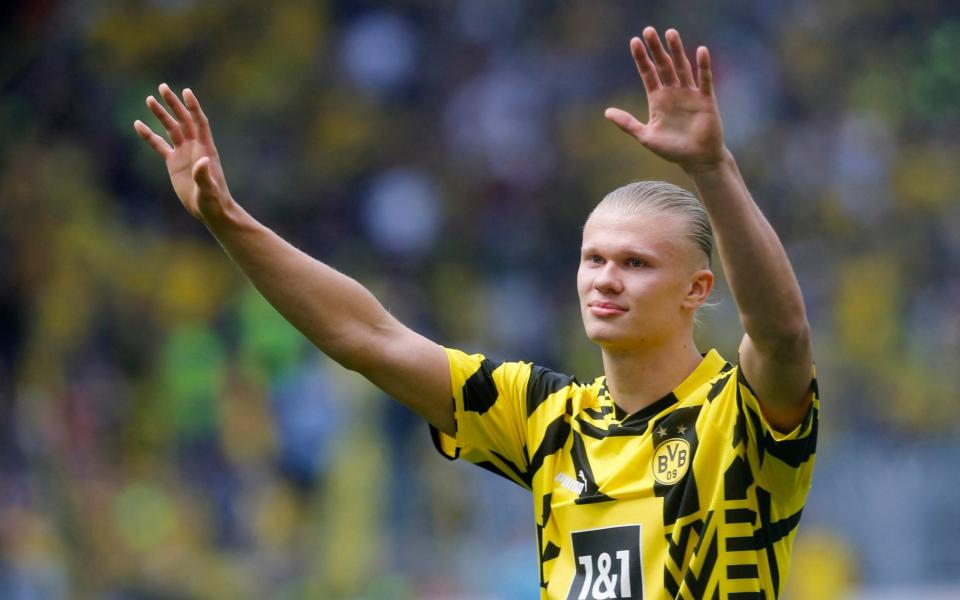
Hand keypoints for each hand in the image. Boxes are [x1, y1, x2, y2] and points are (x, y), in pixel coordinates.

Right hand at [133, 84, 232, 222]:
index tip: (186, 91)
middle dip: (173, 104)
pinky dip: (149, 136)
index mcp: (205, 149)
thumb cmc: (213, 201)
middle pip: (183, 120)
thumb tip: (202, 161)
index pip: (199, 123)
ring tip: (149, 99)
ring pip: (171, 129)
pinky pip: (159, 145)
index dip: (193, 107)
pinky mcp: (173, 163)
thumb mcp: (209, 189)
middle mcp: (195, 147)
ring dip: (161, 114)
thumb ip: (204, 175)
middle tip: (162, 87)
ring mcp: (183, 153)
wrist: (210, 210)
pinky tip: (138, 125)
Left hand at [605, 27, 725, 172]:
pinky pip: (704, 80)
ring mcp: (690, 94)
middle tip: (649, 30)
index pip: (648, 73)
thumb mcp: (646, 136)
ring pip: (682, 67)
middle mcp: (673, 92)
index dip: (641, 58)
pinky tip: (700, 51)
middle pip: (663, 65)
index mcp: (657, 99)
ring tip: (670, 33)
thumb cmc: (672, 150)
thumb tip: (606, 112)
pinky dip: (703, 66)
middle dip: (656, 49)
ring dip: (677, 51)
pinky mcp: (706, 99)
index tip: (634, 41)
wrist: (697, 160)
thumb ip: (628, 123)